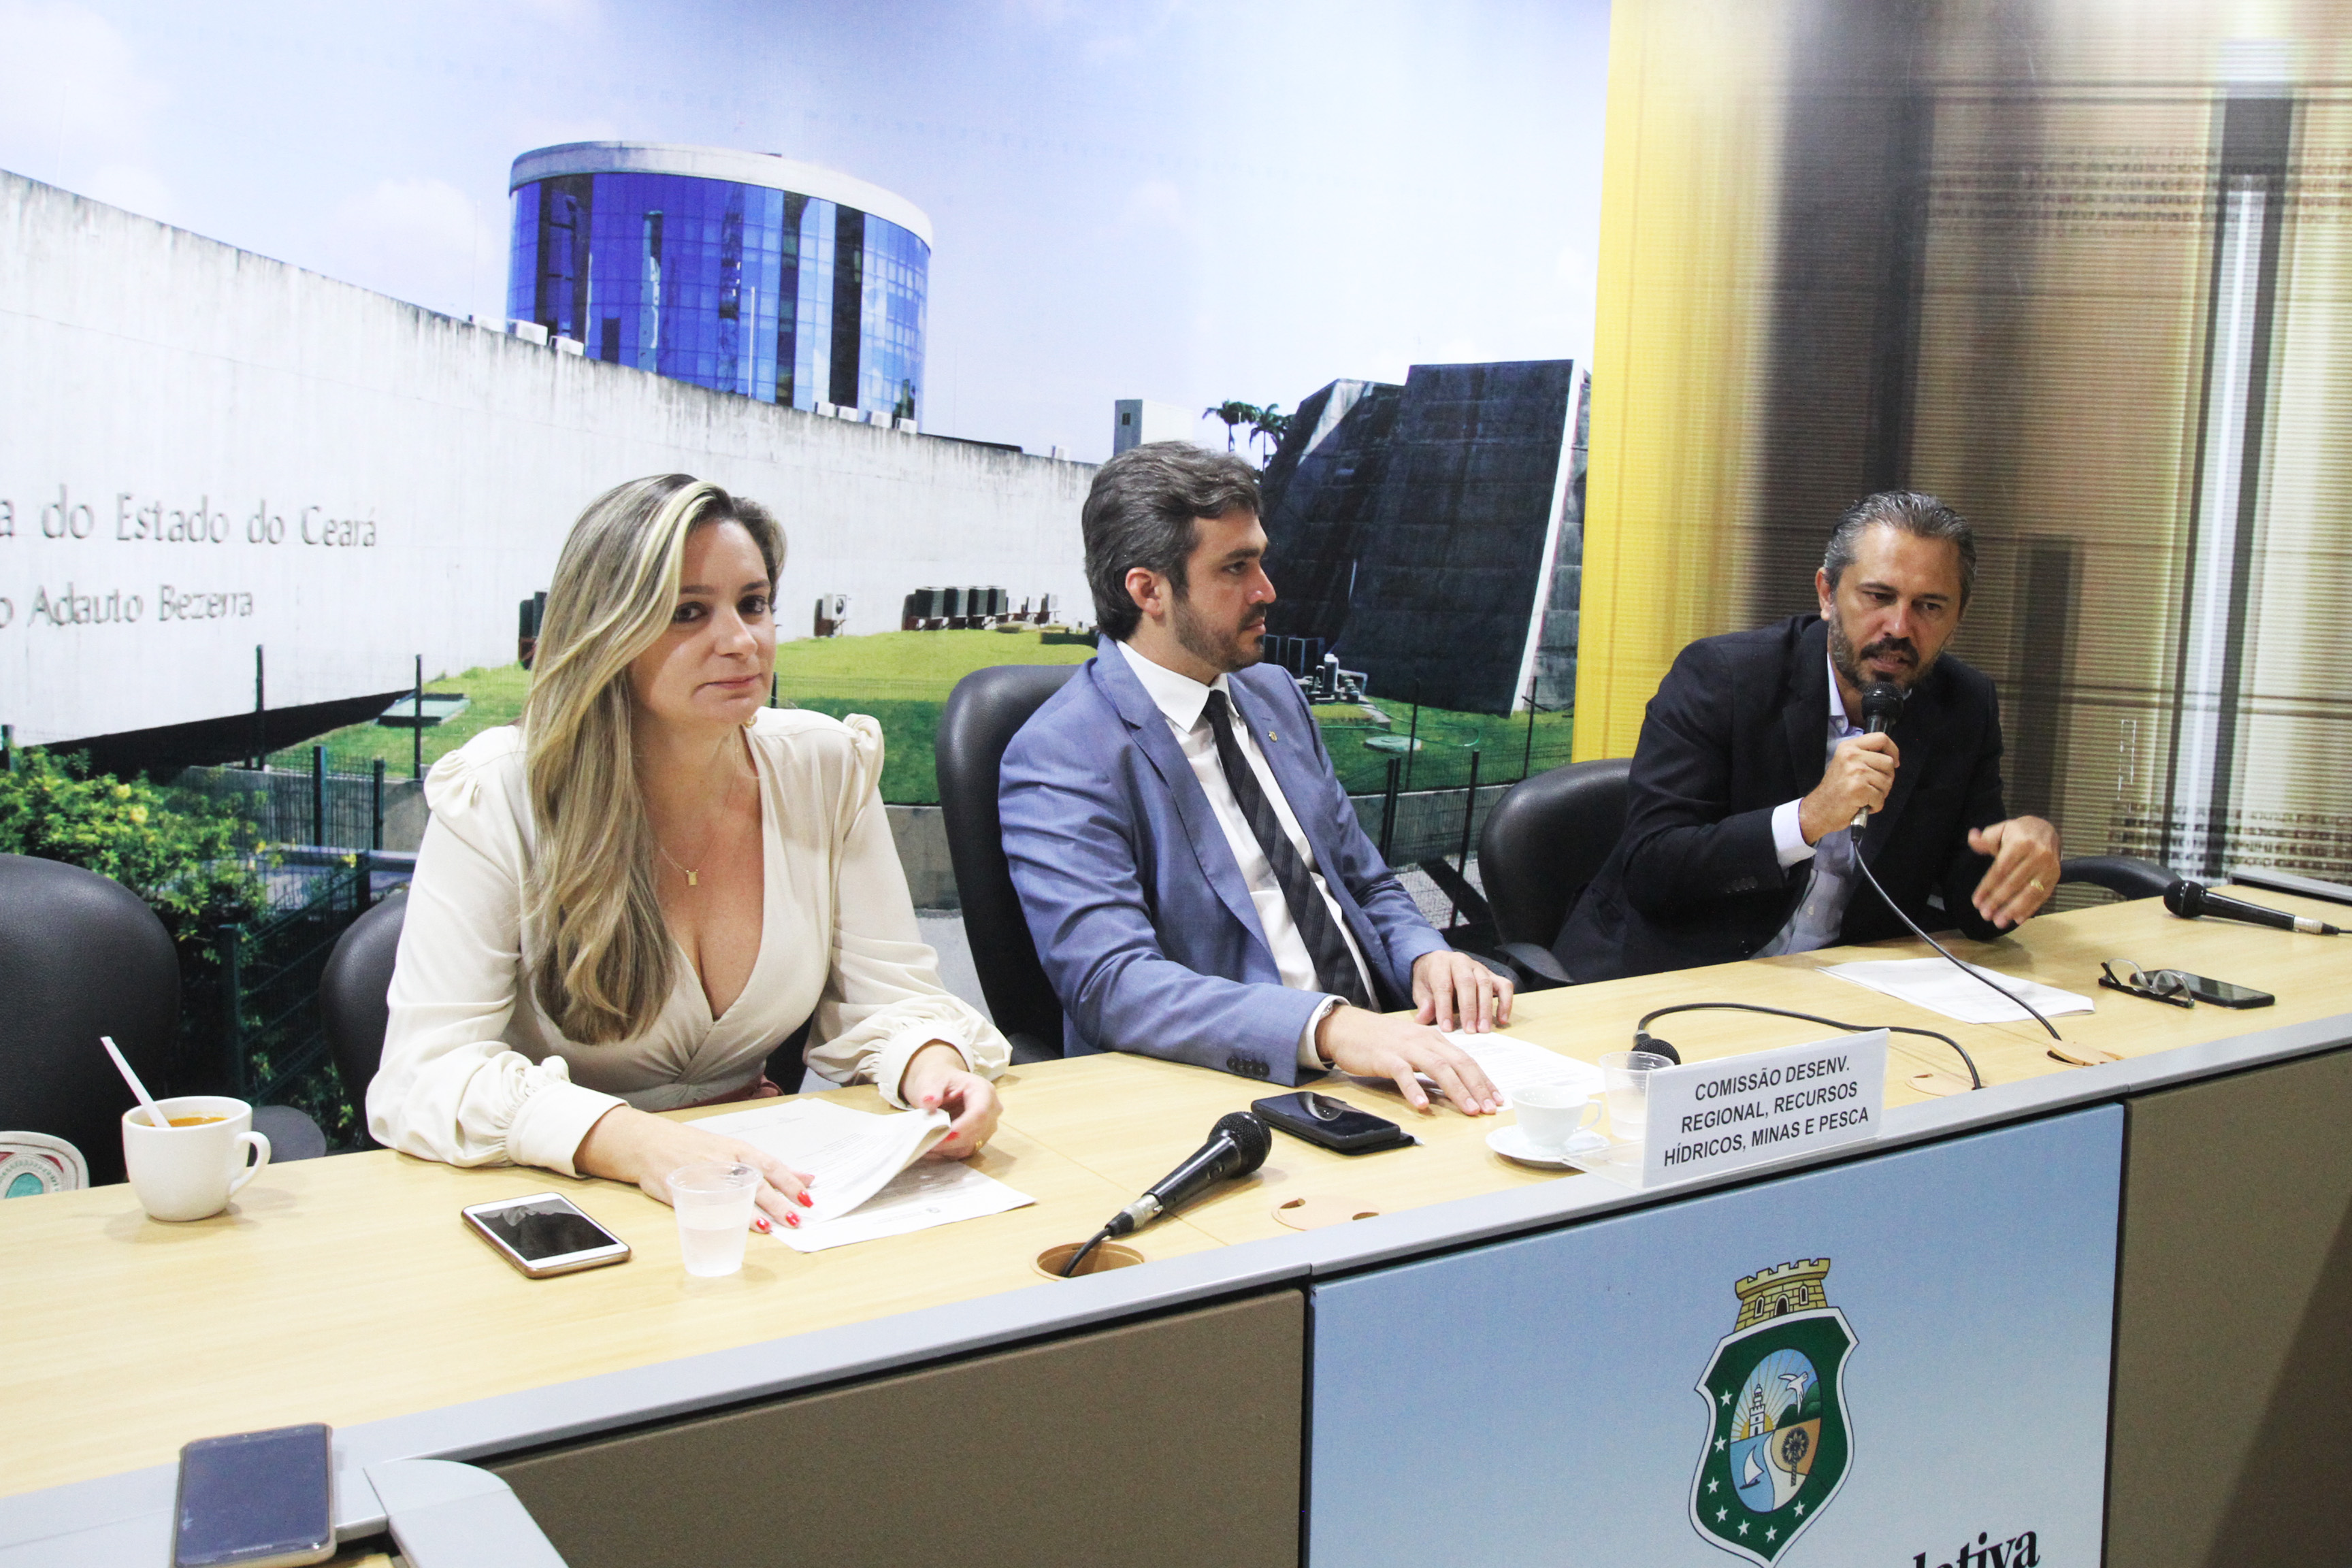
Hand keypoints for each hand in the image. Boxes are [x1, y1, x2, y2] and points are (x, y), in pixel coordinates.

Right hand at [575, 1104, 814, 1230]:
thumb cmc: (694, 1148)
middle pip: (756, 1183)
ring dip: (755, 1213)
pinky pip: (707, 1207)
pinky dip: (723, 1218)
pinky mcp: (685, 1192)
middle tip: (797, 1218)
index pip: (770, 1165)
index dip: (790, 1181)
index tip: (808, 1196)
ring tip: (774, 1226)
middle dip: (778, 1202)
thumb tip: (805, 1178)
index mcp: (736, 1149)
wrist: (647, 1143)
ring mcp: (703, 1176)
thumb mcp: (731, 1150)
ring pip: (734, 1195)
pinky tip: (735, 1229)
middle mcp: (723, 1161)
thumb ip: (766, 1167)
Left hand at [898, 1042, 999, 1159]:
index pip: (979, 1113)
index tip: (942, 1135)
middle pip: (976, 1132)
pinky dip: (946, 1151)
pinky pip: (964, 1151)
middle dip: (950, 1141)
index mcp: (983, 1090)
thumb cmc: (939, 1080)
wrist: (941, 1085)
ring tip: (925, 1142)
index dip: (962, 1127)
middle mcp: (991, 1110)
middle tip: (926, 1142)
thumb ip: (930, 1090)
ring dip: (947, 1148)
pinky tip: (931, 1145)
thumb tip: (929, 1101)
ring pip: (970, 1145)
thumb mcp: (931, 1079)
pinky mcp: (977, 1138)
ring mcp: (986, 1126)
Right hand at [1317, 1004, 1500, 1114]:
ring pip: (1438, 1067)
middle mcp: (1424, 1040)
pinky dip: (1414, 1090)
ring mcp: (1405, 1048)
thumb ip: (1432, 1060)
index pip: (1466, 1059)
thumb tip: (1454, 1082)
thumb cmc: (1380, 1040)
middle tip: (1490, 1108)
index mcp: (1433, 1039)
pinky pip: (1402, 1074)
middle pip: (1458, 1063)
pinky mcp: (1385, 1058)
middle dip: (1478, 1086)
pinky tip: (1422, 1106)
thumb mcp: (1412, 1046)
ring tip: (1469, 1109)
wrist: (1346, 1027)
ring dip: (1456, 1090)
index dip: (1484, 1080)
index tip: (1497, 1099)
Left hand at [1411, 950, 1514, 1032]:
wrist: (1439, 962)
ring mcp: (1478, 967)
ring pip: (1485, 984)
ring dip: (1486, 1009)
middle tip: (1470, 1031)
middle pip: (1467, 983)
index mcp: (1440, 963)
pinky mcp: (1491, 974)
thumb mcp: (1420, 989)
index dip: (1444, 1008)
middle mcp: (1461, 962)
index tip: (1447, 1028)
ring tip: (1483, 1029)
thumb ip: (1424, 1003)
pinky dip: (1506, 1002)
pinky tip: (1502, 1020)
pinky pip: (1504, 985)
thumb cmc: (1430, 979)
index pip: (1443, 986)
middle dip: (1469, 1009)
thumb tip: (1423, 1019)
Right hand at [1798, 732, 1899, 843]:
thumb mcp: (1846, 764)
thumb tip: (1892, 758)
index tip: (1894, 762)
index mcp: (1848, 747)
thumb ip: (1865, 756)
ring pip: (1887, 781)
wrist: (1820, 810)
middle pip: (1888, 762)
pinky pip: (1880, 797)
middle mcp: (1851, 756)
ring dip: (1880, 794)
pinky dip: (1874, 805)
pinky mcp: (1859, 788)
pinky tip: (1861, 804)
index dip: (1892, 750)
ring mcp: (1855, 771)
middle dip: (1887, 778)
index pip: (1881, 738)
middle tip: (1872, 787)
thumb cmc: (1836, 790)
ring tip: (1864, 796)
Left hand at [1967, 817, 2059, 929]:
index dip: (1987, 887)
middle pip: (2014, 883)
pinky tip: (2017, 919)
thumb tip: (1972, 838)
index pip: (2000, 869)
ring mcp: (2048, 867)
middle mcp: (2037, 855)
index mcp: (2020, 843)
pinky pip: (2042, 896)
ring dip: (2013, 910)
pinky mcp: (2055, 877)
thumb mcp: (2000, 830)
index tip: (1976, 902)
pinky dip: (2030, 909)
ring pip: (2029, 892)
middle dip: (1998, 901)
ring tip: (1999, 922)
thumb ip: (1985, 839)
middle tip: (1985, 915)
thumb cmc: (2017, 833)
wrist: (2045, 830)